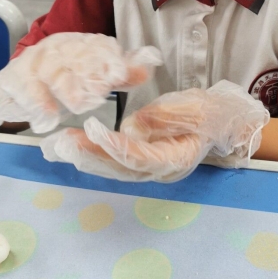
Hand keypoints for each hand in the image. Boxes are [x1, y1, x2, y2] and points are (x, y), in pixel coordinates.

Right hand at [0, 33, 160, 133]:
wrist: (23, 72)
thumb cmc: (66, 74)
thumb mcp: (97, 71)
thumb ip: (123, 70)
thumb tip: (151, 62)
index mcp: (76, 44)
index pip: (92, 48)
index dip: (106, 60)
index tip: (119, 75)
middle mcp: (51, 50)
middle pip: (66, 61)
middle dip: (80, 78)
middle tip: (94, 98)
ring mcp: (28, 65)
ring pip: (41, 75)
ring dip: (55, 92)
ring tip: (69, 110)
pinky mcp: (8, 81)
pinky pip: (16, 90)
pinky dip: (30, 104)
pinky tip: (44, 120)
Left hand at [41, 80, 269, 181]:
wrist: (220, 122)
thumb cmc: (208, 113)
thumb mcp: (193, 107)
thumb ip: (163, 117)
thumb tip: (132, 126)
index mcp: (176, 159)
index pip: (140, 157)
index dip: (114, 144)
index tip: (92, 127)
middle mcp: (159, 171)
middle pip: (119, 168)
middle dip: (89, 156)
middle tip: (62, 143)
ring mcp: (148, 169)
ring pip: (112, 169)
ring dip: (84, 157)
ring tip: (57, 146)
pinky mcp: (139, 162)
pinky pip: (112, 162)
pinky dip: (91, 155)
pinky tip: (70, 147)